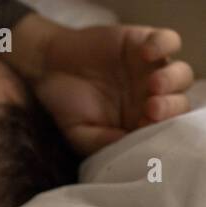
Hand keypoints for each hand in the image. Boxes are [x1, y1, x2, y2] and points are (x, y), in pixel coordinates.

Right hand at [14, 14, 195, 154]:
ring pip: (180, 74)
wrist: (47, 70)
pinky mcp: (145, 43)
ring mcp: (151, 70)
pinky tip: (145, 53)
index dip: (160, 129)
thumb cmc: (65, 106)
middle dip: (170, 107)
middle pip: (178, 102)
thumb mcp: (78, 134)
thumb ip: (101, 142)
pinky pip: (167, 41)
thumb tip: (124, 145)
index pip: (163, 128)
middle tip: (151, 108)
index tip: (144, 128)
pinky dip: (162, 45)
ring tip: (153, 84)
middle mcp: (151, 97)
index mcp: (139, 122)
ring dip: (172, 80)